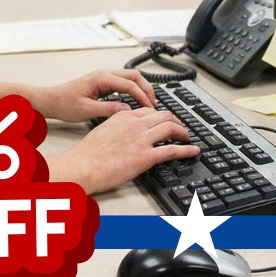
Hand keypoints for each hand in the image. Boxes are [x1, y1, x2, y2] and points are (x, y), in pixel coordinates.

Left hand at [38, 69, 155, 122]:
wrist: (51, 100)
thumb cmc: (64, 104)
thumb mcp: (87, 110)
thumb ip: (108, 109)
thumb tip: (127, 110)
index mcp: (101, 78)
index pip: (129, 84)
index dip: (142, 96)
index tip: (150, 108)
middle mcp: (104, 74)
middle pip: (134, 76)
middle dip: (146, 89)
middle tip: (154, 103)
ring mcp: (104, 77)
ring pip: (130, 78)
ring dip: (141, 88)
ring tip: (148, 102)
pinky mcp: (102, 83)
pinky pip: (123, 82)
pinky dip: (133, 89)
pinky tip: (136, 100)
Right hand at [46, 108, 199, 194]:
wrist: (82, 166)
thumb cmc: (87, 154)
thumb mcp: (102, 131)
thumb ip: (116, 127)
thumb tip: (122, 132)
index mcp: (123, 117)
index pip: (148, 110)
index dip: (160, 115)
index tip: (164, 121)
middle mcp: (135, 124)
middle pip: (163, 115)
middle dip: (175, 120)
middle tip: (180, 127)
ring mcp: (142, 139)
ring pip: (171, 127)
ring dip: (183, 131)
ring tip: (187, 137)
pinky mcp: (146, 156)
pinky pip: (173, 150)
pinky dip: (186, 149)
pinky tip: (193, 151)